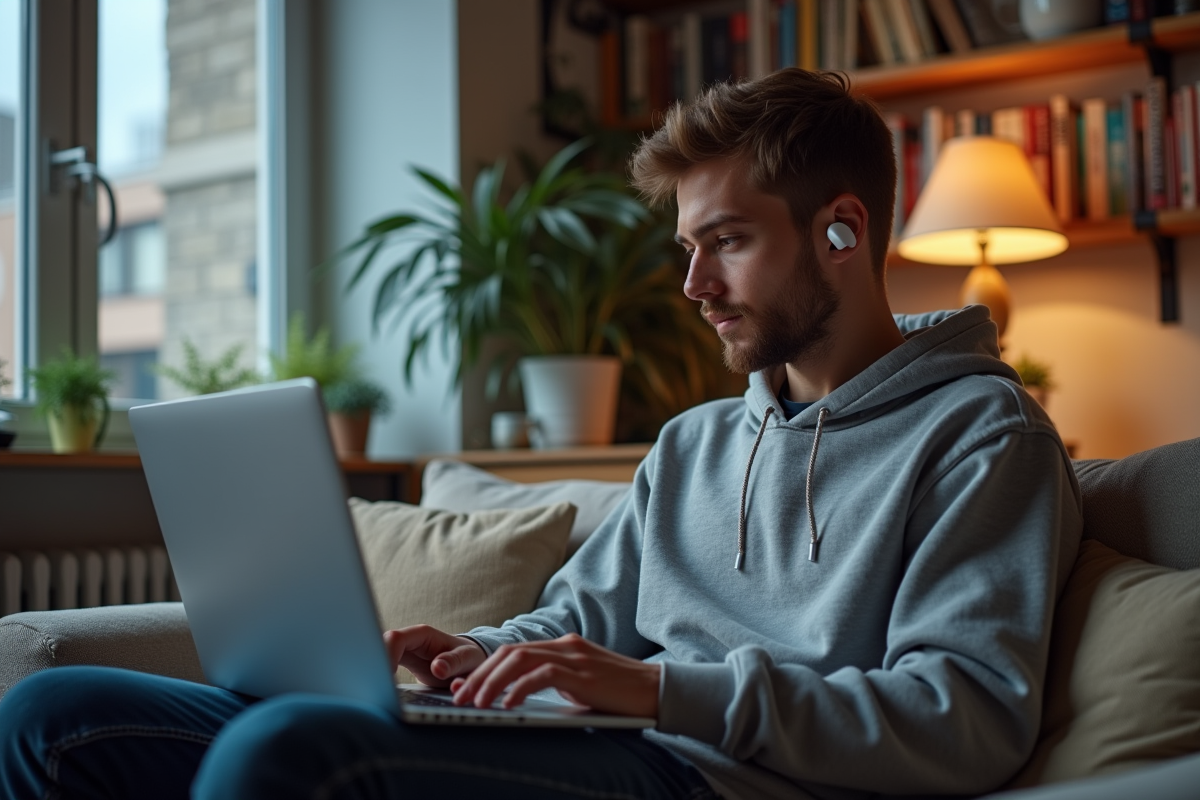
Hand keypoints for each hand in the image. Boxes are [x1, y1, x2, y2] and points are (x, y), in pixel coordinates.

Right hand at [383, 625, 485, 687]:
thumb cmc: (470, 657)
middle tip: (374, 687)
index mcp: (423, 636)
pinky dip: (379, 678)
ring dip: (374, 671)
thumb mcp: (469, 659)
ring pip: (379, 656)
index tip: (386, 678)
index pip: (396, 639)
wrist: (471, 662)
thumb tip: (437, 668)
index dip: (387, 655)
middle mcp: (410, 642)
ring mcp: (404, 653)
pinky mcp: (402, 665)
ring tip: (371, 691)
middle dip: (374, 663)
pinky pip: (384, 667)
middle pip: (381, 646)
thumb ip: (454, 662)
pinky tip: (378, 692)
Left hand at [451, 633, 659, 718]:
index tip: (465, 690)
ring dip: (493, 682)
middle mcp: (565, 646)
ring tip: (477, 703)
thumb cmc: (619, 696)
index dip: (485, 669)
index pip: (513, 651)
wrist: (657, 691)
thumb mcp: (578, 688)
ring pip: (520, 660)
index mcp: (562, 647)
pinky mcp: (583, 672)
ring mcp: (574, 656)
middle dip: (480, 676)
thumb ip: (550, 687)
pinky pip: (542, 675)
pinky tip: (509, 705)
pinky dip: (520, 688)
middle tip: (461, 699)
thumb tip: (512, 700)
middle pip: (509, 652)